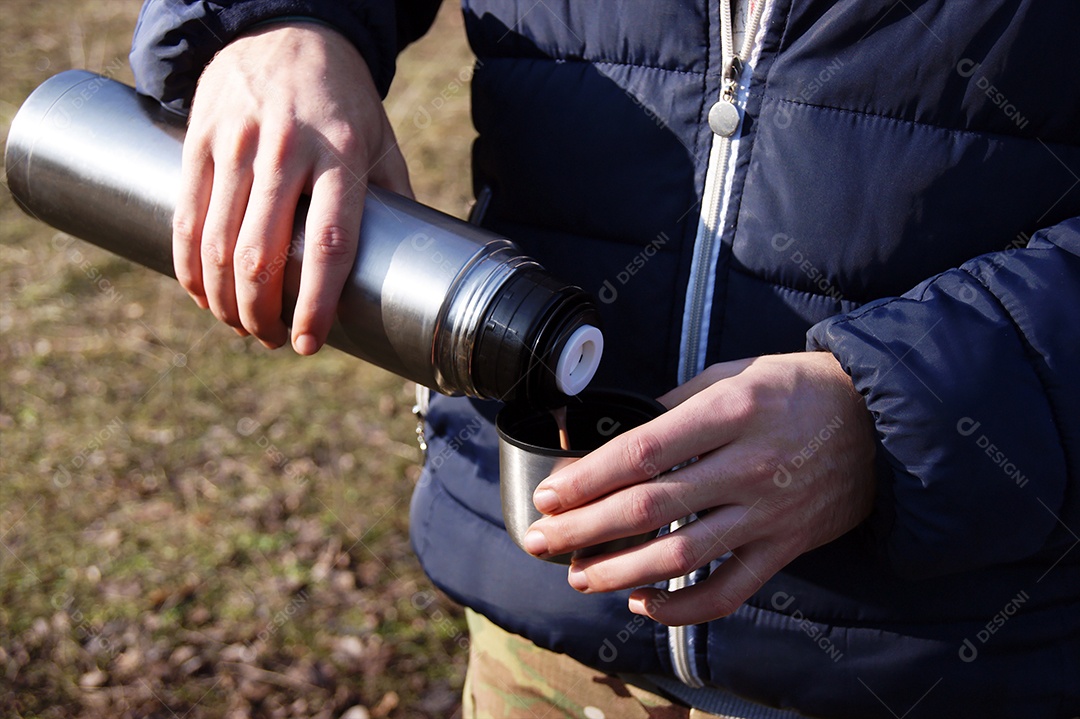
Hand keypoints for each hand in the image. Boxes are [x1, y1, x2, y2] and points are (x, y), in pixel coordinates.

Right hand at [174, 21, 411, 352]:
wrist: (285, 29)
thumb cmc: (343, 100)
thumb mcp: (381, 140)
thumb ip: (392, 200)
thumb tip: (415, 265)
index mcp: (341, 153)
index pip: (328, 243)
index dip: (317, 302)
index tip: (310, 344)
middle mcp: (286, 148)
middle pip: (261, 254)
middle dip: (263, 312)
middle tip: (273, 340)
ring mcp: (237, 142)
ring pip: (217, 242)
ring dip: (225, 300)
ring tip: (242, 326)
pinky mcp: (198, 138)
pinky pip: (185, 215)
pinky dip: (189, 267)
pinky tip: (203, 294)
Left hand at [524, 352, 876, 625]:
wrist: (881, 420)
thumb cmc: (798, 389)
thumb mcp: (735, 373)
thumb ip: (676, 404)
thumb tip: (619, 436)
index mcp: (731, 412)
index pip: (643, 452)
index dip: (589, 478)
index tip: (550, 495)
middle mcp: (748, 465)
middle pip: (650, 508)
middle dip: (585, 528)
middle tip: (541, 541)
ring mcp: (769, 513)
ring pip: (683, 556)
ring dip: (621, 571)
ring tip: (579, 574)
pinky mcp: (785, 547)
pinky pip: (729, 590)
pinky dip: (683, 605)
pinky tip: (644, 602)